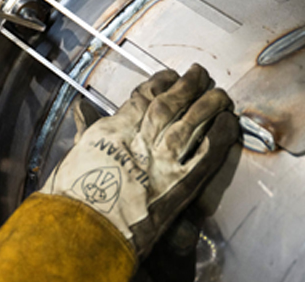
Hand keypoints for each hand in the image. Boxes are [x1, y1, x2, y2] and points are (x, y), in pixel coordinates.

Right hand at [40, 64, 237, 256]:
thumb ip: (87, 128)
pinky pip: (208, 154)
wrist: (86, 230)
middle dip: (187, 85)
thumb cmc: (75, 197)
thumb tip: (81, 108)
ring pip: (191, 121)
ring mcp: (163, 160)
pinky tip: (229, 122)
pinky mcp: (182, 185)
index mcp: (114, 130)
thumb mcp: (78, 154)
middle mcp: (141, 139)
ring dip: (209, 104)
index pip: (143, 96)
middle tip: (200, 73)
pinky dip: (220, 135)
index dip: (160, 82)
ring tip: (220, 93)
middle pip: (170, 103)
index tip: (170, 75)